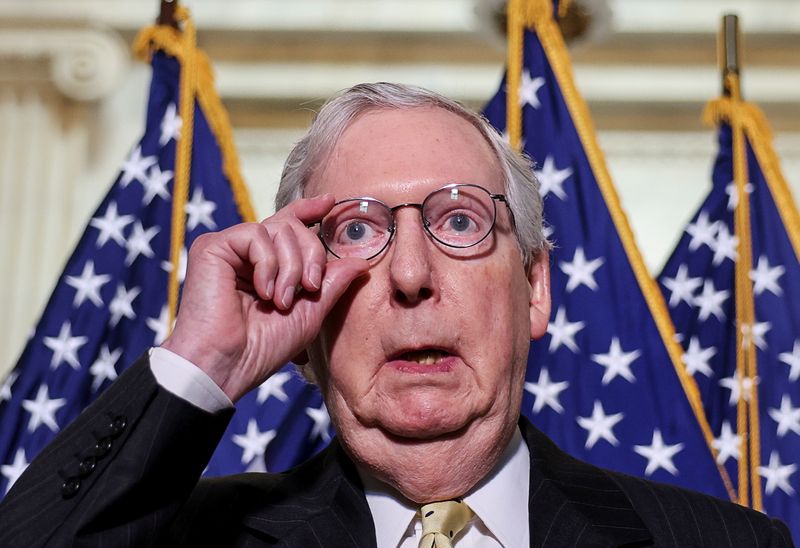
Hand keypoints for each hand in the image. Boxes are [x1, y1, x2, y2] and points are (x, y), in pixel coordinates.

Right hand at [161, 194, 368, 401]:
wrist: (227, 365)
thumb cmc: (262, 348)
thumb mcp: (309, 314)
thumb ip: (332, 285)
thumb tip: (361, 262)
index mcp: (267, 265)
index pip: (289, 226)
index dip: (309, 210)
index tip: (330, 202)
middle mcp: (246, 253)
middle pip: (293, 226)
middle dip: (312, 255)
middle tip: (310, 288)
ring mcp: (228, 248)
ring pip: (279, 229)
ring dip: (290, 267)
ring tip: (281, 301)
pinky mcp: (212, 247)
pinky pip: (255, 234)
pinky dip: (268, 264)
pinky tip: (263, 292)